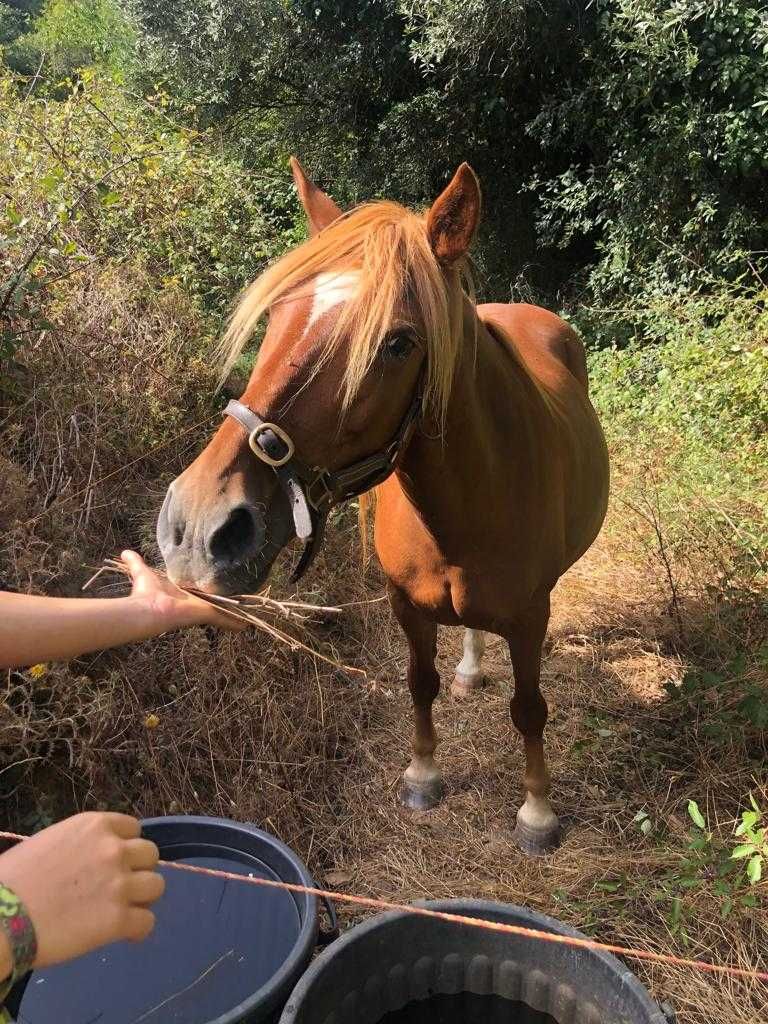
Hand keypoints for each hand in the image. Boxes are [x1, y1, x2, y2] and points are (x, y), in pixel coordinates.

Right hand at [0, 813, 164, 968]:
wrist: (0, 918)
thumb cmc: (11, 880)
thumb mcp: (48, 843)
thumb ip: (78, 846)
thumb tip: (86, 860)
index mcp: (94, 826)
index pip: (132, 828)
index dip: (125, 846)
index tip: (116, 862)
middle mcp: (113, 850)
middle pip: (149, 855)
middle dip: (138, 870)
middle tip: (120, 887)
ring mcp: (119, 884)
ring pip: (156, 886)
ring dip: (142, 898)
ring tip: (125, 911)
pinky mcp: (118, 919)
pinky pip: (147, 923)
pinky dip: (138, 930)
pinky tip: (125, 935)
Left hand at [121, 551, 245, 630]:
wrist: (147, 610)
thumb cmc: (145, 593)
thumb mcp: (142, 573)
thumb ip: (135, 563)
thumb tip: (124, 552)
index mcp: (183, 594)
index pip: (198, 591)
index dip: (207, 588)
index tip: (215, 584)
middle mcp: (193, 603)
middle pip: (213, 601)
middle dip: (224, 601)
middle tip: (239, 599)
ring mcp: (201, 610)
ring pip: (221, 610)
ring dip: (234, 612)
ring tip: (248, 612)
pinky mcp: (206, 613)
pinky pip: (224, 618)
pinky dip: (235, 622)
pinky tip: (247, 625)